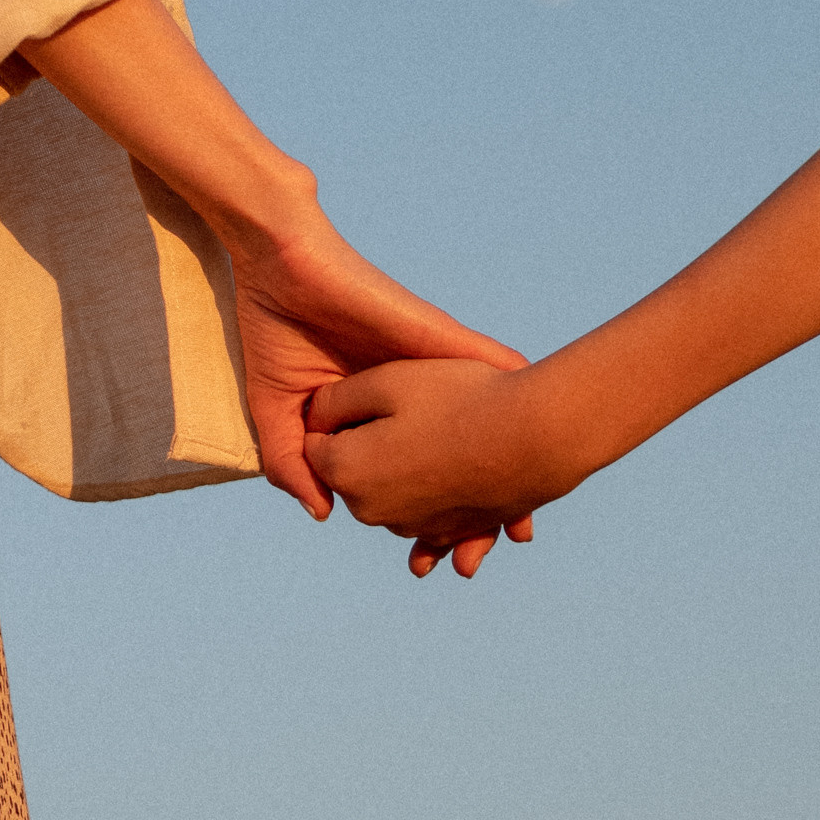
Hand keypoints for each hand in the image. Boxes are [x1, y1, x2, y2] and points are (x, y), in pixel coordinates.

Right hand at [231, 219, 535, 579]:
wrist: (279, 266)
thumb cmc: (277, 333)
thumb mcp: (280, 414)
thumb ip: (295, 464)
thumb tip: (323, 513)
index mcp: (378, 414)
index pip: (416, 468)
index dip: (436, 509)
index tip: (460, 553)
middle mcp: (412, 393)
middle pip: (462, 446)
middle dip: (490, 490)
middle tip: (516, 535)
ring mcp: (426, 364)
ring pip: (480, 410)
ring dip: (514, 445)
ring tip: (536, 489)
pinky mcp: (430, 333)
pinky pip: (481, 358)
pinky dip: (510, 383)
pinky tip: (543, 409)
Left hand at [304, 354, 563, 579]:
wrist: (536, 437)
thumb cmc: (460, 398)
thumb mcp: (387, 380)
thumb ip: (336, 400)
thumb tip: (315, 417)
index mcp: (345, 470)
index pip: (316, 441)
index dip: (337, 413)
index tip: (365, 394)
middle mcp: (369, 510)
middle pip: (350, 471)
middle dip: (365, 445)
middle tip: (403, 410)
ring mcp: (411, 527)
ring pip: (390, 493)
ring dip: (401, 470)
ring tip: (433, 433)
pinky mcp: (447, 533)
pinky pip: (427, 521)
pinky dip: (431, 501)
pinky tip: (440, 482)